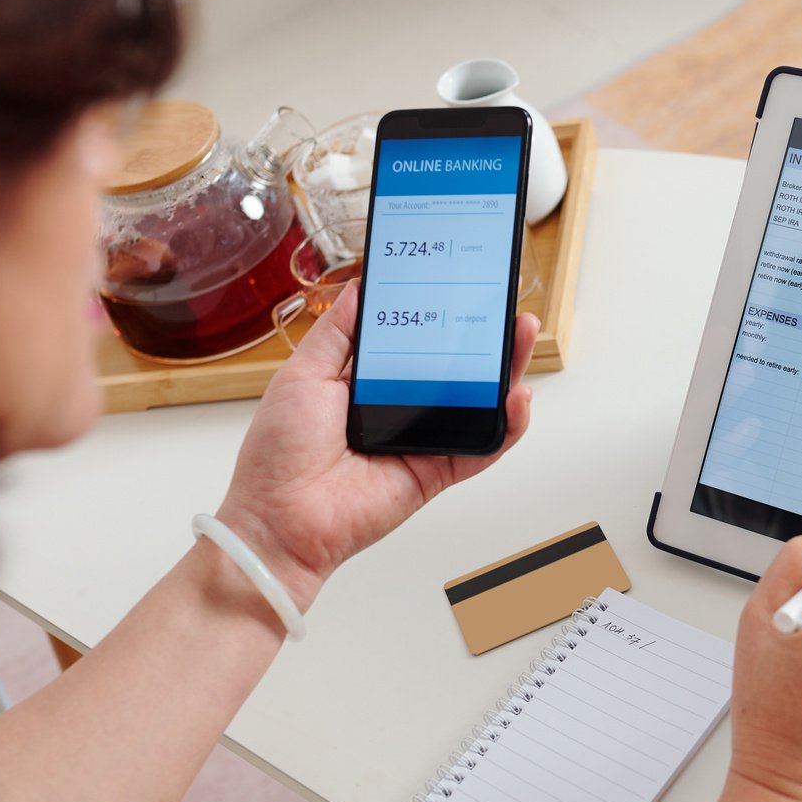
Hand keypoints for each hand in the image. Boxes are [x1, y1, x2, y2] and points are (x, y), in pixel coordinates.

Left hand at [215, 283, 538, 607]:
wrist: (281, 518)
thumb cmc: (279, 454)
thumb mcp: (302, 373)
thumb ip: (336, 332)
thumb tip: (360, 288)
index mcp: (365, 382)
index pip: (414, 340)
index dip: (438, 313)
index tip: (458, 283)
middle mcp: (398, 409)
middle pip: (455, 367)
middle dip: (483, 335)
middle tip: (502, 304)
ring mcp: (421, 440)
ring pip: (477, 403)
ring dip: (506, 371)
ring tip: (522, 335)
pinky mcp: (437, 471)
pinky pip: (481, 447)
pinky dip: (507, 426)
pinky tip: (518, 398)